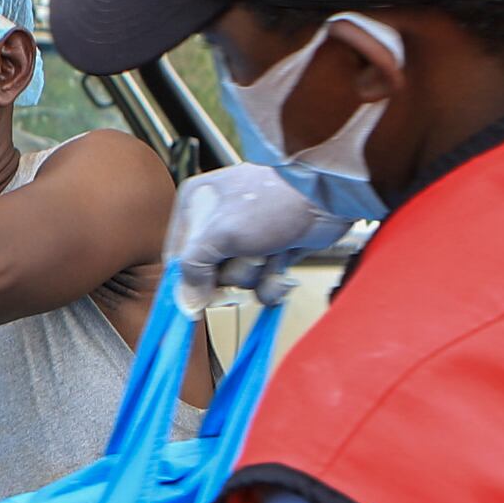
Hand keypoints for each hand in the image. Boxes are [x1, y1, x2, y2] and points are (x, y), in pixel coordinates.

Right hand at [165, 165, 346, 305]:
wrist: (326, 196)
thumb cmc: (272, 201)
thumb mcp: (219, 234)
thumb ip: (193, 269)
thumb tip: (186, 303)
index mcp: (196, 204)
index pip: (177, 255)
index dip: (185, 281)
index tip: (190, 306)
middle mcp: (218, 221)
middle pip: (207, 272)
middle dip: (228, 275)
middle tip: (241, 262)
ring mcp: (247, 238)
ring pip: (236, 280)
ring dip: (254, 274)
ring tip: (268, 251)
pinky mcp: (271, 252)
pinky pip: (261, 283)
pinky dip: (272, 282)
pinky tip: (281, 266)